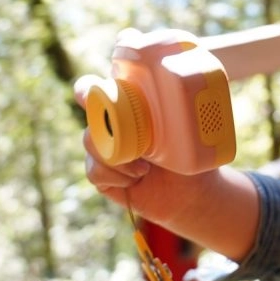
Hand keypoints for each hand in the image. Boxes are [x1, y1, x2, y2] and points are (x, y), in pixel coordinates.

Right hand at [75, 76, 259, 258]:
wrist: (190, 192)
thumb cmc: (191, 152)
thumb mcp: (185, 127)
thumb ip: (176, 107)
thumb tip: (184, 88)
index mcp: (126, 103)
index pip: (93, 88)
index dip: (88, 88)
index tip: (100, 92)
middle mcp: (110, 124)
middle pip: (89, 114)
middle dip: (103, 124)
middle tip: (123, 133)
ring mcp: (103, 148)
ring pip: (90, 142)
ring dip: (117, 155)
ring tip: (144, 166)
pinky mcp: (101, 173)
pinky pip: (95, 170)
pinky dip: (117, 176)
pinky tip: (135, 179)